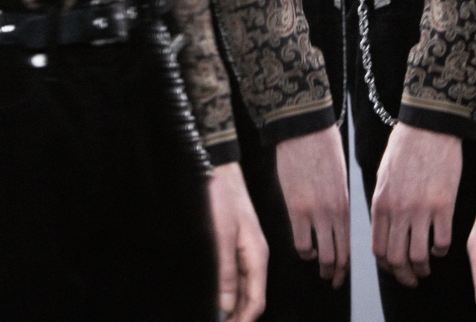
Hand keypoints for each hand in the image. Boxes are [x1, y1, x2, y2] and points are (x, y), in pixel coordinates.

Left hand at [207, 161, 267, 321]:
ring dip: (234, 307)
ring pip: (246, 289)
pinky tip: (219, 297)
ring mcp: (248, 250)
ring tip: (218, 318)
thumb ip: (226, 272)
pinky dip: (230, 291)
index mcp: (257, 256)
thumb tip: (227, 306)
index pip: (256, 302)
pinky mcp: (238, 244)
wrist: (219, 168)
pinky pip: (239, 276)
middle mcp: (256, 256)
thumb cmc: (221, 197)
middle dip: (239, 317)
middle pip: (253, 298)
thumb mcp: (221, 235)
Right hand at [275, 125, 349, 286]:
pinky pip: (300, 241)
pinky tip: (304, 247)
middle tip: (331, 278)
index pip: (348, 246)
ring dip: (319, 264)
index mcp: (345, 203)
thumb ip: (337, 201)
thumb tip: (335, 221)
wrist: (304, 126)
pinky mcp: (294, 206)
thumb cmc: (322, 145)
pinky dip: (304, 250)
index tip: (341, 276)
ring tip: (316, 265)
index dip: (345, 266)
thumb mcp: (338, 176)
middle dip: (334, 272)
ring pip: (320, 254)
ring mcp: (314, 211)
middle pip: (336, 255)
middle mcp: (333, 212)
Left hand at [371, 122, 461, 286]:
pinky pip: (442, 242)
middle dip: (404, 275)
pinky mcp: (444, 206)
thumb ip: (384, 203)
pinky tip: (440, 246)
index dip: (386, 265)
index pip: (378, 248)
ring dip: (423, 268)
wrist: (428, 125)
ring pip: (419, 257)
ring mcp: (421, 209)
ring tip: (427, 266)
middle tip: (412, 278)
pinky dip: (441, 251)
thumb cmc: (405, 146)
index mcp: (381, 202)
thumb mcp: (384, 174)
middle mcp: (398, 210)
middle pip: (397, 258)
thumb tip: (385, 229)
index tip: (394, 269)